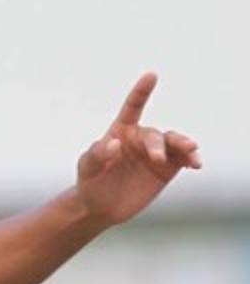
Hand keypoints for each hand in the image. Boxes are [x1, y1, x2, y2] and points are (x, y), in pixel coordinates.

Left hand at [75, 73, 201, 225]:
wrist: (100, 208)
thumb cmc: (90, 182)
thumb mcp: (88, 168)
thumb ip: (98, 154)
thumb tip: (115, 142)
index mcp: (121, 131)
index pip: (132, 108)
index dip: (142, 91)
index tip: (151, 75)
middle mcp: (141, 139)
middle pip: (154, 135)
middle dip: (157, 145)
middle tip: (156, 158)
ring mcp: (156, 152)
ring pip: (174, 142)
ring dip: (183, 144)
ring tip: (191, 150)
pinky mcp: (167, 167)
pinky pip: (183, 158)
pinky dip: (191, 158)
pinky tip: (195, 163)